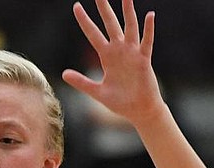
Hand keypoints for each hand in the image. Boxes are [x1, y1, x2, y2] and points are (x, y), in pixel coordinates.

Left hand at [62, 0, 162, 127]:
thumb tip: (63, 74)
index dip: (85, 21)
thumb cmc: (119, 101)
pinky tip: (149, 16)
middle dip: (104, 9)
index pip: (93, 34)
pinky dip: (148, 30)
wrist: (138, 110)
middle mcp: (119, 50)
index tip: (77, 6)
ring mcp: (132, 53)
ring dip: (128, 12)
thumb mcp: (96, 92)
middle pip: (110, 24)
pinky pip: (147, 42)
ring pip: (130, 27)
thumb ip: (81, 82)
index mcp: (106, 57)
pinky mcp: (144, 60)